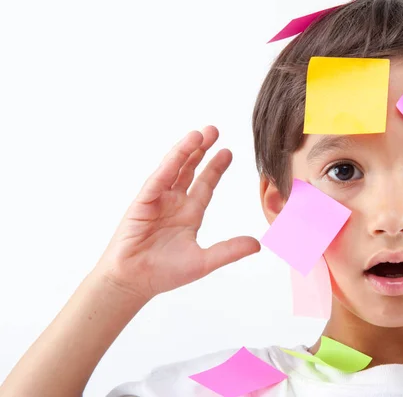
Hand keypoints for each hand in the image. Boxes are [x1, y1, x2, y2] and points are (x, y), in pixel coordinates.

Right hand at [97, 126, 260, 300]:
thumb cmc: (164, 273)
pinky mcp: (143, 202)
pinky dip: (170, 163)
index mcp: (190, 215)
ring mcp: (158, 200)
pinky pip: (159, 179)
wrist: (133, 282)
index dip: (216, 168)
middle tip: (214, 131)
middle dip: (202, 151)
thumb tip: (258, 245)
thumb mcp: (203, 261)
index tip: (228, 152)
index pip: (205, 185)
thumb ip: (229, 250)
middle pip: (190, 170)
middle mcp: (174, 203)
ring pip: (174, 169)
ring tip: (200, 133)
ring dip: (186, 150)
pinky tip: (182, 149)